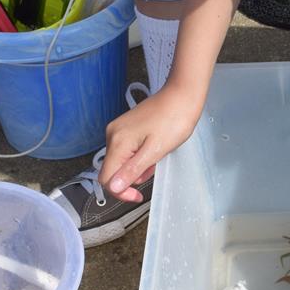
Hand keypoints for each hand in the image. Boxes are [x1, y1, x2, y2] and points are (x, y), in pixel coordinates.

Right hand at [97, 84, 201, 202]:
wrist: (183, 94)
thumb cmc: (174, 120)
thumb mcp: (156, 150)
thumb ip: (133, 170)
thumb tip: (114, 187)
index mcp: (118, 142)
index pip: (106, 178)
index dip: (120, 192)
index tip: (138, 195)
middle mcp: (113, 134)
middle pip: (112, 169)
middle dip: (131, 177)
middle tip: (153, 169)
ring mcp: (119, 129)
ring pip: (120, 160)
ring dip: (136, 167)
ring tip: (156, 157)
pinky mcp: (127, 126)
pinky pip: (127, 149)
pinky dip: (138, 156)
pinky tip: (153, 149)